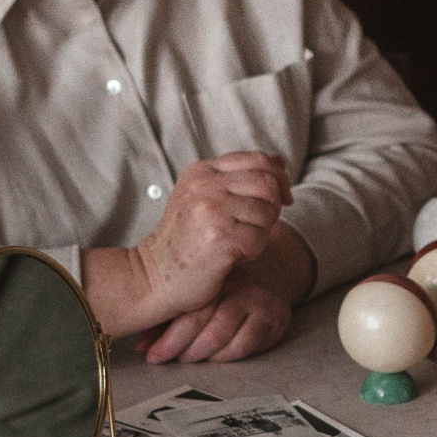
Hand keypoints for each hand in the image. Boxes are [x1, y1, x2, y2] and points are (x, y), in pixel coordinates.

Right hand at [132, 152, 290, 323]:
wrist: (154, 276)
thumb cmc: (187, 240)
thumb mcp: (208, 199)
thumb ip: (241, 179)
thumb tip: (279, 160)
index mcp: (202, 171)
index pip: (258, 160)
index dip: (279, 178)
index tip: (282, 199)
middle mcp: (205, 185)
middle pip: (268, 184)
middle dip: (273, 207)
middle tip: (257, 226)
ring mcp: (211, 209)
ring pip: (267, 211)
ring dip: (262, 232)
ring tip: (237, 242)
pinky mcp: (220, 236)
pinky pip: (260, 238)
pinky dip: (253, 251)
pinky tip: (233, 256)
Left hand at [139, 273, 290, 363]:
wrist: (270, 270)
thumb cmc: (223, 285)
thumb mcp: (195, 292)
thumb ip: (168, 316)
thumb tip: (142, 348)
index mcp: (215, 276)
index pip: (192, 313)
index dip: (170, 340)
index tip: (153, 357)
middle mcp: (241, 288)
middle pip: (212, 331)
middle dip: (187, 352)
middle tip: (172, 361)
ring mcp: (260, 304)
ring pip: (230, 343)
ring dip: (207, 357)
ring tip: (191, 359)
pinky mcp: (276, 320)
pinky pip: (248, 347)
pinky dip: (227, 357)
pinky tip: (215, 357)